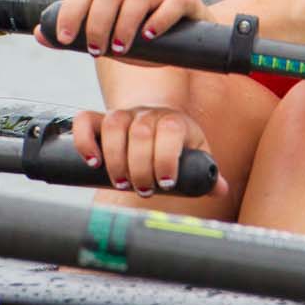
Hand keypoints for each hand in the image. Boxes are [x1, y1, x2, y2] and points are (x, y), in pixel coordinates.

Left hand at [35, 0, 213, 57]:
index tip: (65, 39)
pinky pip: (173, 2)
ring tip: (121, 48)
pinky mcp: (185, 0)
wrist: (181, 36)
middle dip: (97, 24)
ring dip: (125, 24)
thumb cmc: (137, 37)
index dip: (70, 12)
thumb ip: (75, 38)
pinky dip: (160, 18)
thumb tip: (39, 33)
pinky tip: (150, 35)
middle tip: (97, 52)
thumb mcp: (105, 40)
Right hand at [68, 105, 227, 198]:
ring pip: (114, 124)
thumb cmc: (177, 142)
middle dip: (141, 167)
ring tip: (120, 182)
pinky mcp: (101, 119)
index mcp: (175, 121)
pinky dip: (85, 140)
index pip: (171, 131)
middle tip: (143, 189)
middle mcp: (148, 114)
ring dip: (115, 157)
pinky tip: (91, 162)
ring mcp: (124, 114)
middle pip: (142, 133)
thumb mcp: (195, 152)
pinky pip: (86, 119)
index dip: (167, 158)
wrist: (156, 118)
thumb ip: (205, 170)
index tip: (165, 183)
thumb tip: (220, 189)